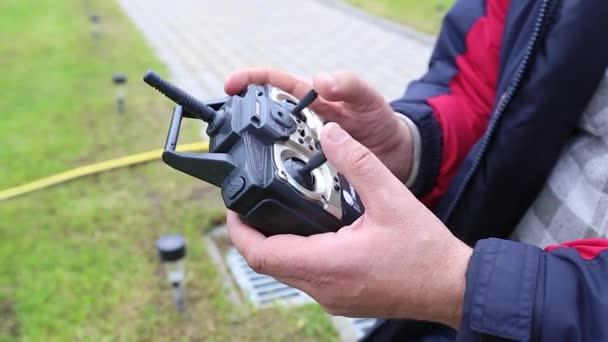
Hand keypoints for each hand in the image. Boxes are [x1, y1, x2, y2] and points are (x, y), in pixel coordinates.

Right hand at [224, 68, 413, 181]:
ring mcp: (303, 148)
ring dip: (261, 156)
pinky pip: (288, 175)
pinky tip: (273, 188)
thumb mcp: (368, 98)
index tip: (230, 86)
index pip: (274, 83)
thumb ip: (349, 86)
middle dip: (244, 124)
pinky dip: (280, 180)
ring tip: (250, 163)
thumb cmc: (379, 120)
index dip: (250, 80)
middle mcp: (300, 123)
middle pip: (264, 120)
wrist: (396, 157)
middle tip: (231, 132)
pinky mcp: (309, 173)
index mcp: (310, 98)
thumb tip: (321, 80)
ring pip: (272, 150)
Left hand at [226, 123, 471, 328]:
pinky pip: (307, 276)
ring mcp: (331, 297)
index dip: (239, 229)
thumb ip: (357, 162)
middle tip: (254, 202)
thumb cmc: (426, 252)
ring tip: (282, 209)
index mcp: (328, 265)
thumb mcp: (392, 198)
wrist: (452, 287)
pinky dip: (300, 252)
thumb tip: (330, 134)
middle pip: (267, 263)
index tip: (234, 206)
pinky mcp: (341, 297)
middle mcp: (323, 288)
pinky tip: (315, 229)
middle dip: (254, 233)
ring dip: (277, 242)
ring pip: (286, 271)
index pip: (261, 254)